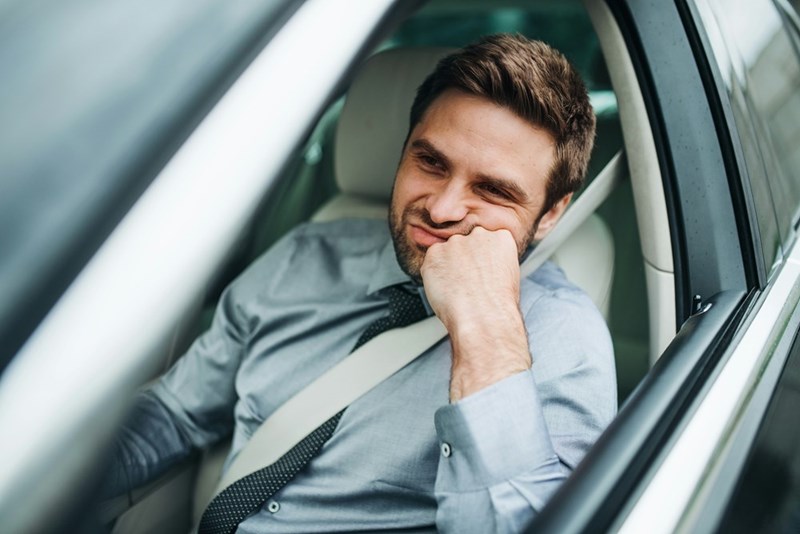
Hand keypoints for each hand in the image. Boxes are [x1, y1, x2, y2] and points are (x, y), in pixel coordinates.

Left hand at [420, 227, 530, 401]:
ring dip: (447, 266)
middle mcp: (478, 234)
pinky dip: (433, 274)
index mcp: (500, 237)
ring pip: (446, 252)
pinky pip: (431, 262)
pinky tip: (445, 289)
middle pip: (465, 243)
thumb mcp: (508, 276)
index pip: (486, 239)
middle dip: (463, 259)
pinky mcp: (435, 253)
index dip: (480, 258)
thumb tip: (481, 264)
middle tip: (466, 282)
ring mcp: (455, 242)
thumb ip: (493, 260)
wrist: (482, 317)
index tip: (480, 271)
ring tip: (456, 289)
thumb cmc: (497, 305)